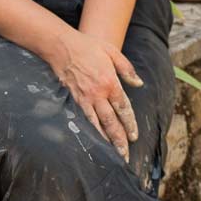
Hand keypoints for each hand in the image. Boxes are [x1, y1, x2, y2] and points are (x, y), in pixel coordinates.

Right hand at [43, 27, 142, 158]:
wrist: (61, 45)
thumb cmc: (87, 46)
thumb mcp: (112, 52)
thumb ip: (127, 69)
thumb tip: (139, 84)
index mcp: (110, 82)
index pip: (123, 108)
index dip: (130, 124)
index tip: (134, 136)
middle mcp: (98, 93)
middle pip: (111, 121)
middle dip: (119, 140)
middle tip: (125, 155)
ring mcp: (84, 98)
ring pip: (97, 124)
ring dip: (106, 141)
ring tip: (112, 154)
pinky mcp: (72, 99)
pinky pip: (83, 119)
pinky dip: (90, 132)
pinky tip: (93, 141)